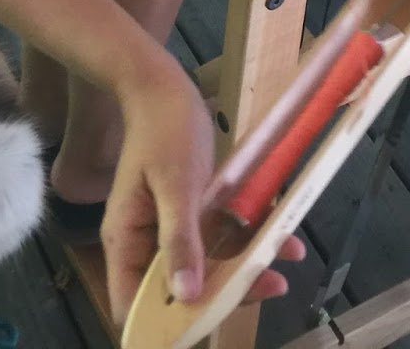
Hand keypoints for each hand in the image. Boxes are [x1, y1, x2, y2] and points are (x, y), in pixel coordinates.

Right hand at [103, 63, 305, 324]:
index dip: (163, 328)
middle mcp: (145, 243)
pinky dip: (246, 243)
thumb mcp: (176, 184)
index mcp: (126, 241)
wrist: (164, 86)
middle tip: (269, 286)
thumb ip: (179, 240)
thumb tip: (184, 297)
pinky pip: (217, 240)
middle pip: (178, 292)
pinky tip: (281, 239)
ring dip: (243, 271)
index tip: (204, 330)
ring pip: (204, 269)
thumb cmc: (165, 130)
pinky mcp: (191, 214)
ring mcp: (169, 229)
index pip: (133, 305)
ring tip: (282, 269)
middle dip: (223, 296)